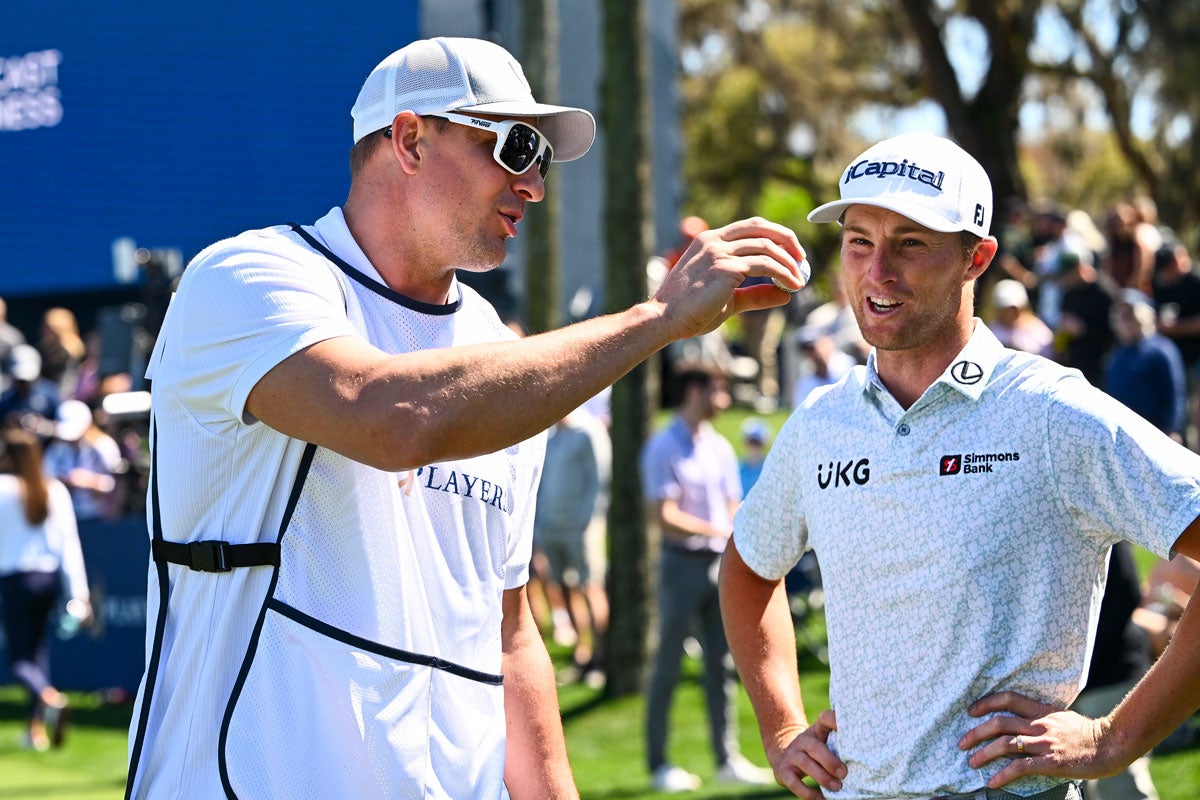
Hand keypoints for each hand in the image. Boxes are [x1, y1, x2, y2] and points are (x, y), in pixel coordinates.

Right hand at [653, 217, 804, 341]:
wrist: (665, 319)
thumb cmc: (690, 312)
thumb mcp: (729, 300)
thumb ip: (756, 294)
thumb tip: (785, 294)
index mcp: (709, 241)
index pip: (749, 227)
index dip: (774, 235)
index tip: (791, 252)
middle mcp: (714, 241)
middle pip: (761, 227)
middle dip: (786, 240)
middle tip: (802, 259)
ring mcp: (719, 252)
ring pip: (766, 246)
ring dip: (789, 262)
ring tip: (800, 279)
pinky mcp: (725, 267)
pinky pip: (764, 264)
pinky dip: (783, 273)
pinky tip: (792, 285)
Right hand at [766, 709, 845, 799]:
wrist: (784, 754)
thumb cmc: (815, 750)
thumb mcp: (824, 740)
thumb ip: (839, 743)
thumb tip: (866, 755)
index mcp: (816, 730)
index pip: (824, 719)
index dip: (834, 720)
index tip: (846, 727)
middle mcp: (803, 740)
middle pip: (815, 747)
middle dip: (830, 761)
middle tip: (844, 773)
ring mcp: (792, 755)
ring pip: (805, 764)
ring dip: (822, 777)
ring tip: (837, 787)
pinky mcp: (784, 771)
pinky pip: (795, 783)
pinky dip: (809, 793)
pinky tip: (822, 799)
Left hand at [960, 691, 1118, 787]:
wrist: (1112, 745)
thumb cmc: (1087, 733)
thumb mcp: (1061, 716)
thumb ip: (1041, 717)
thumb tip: (1023, 721)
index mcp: (1042, 710)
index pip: (1008, 699)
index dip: (986, 702)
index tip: (971, 711)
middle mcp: (1040, 724)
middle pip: (999, 723)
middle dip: (976, 732)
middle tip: (961, 742)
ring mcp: (1045, 743)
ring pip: (1005, 744)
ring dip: (984, 753)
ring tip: (971, 762)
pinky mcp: (1051, 762)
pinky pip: (1020, 767)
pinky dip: (1003, 775)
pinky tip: (992, 782)